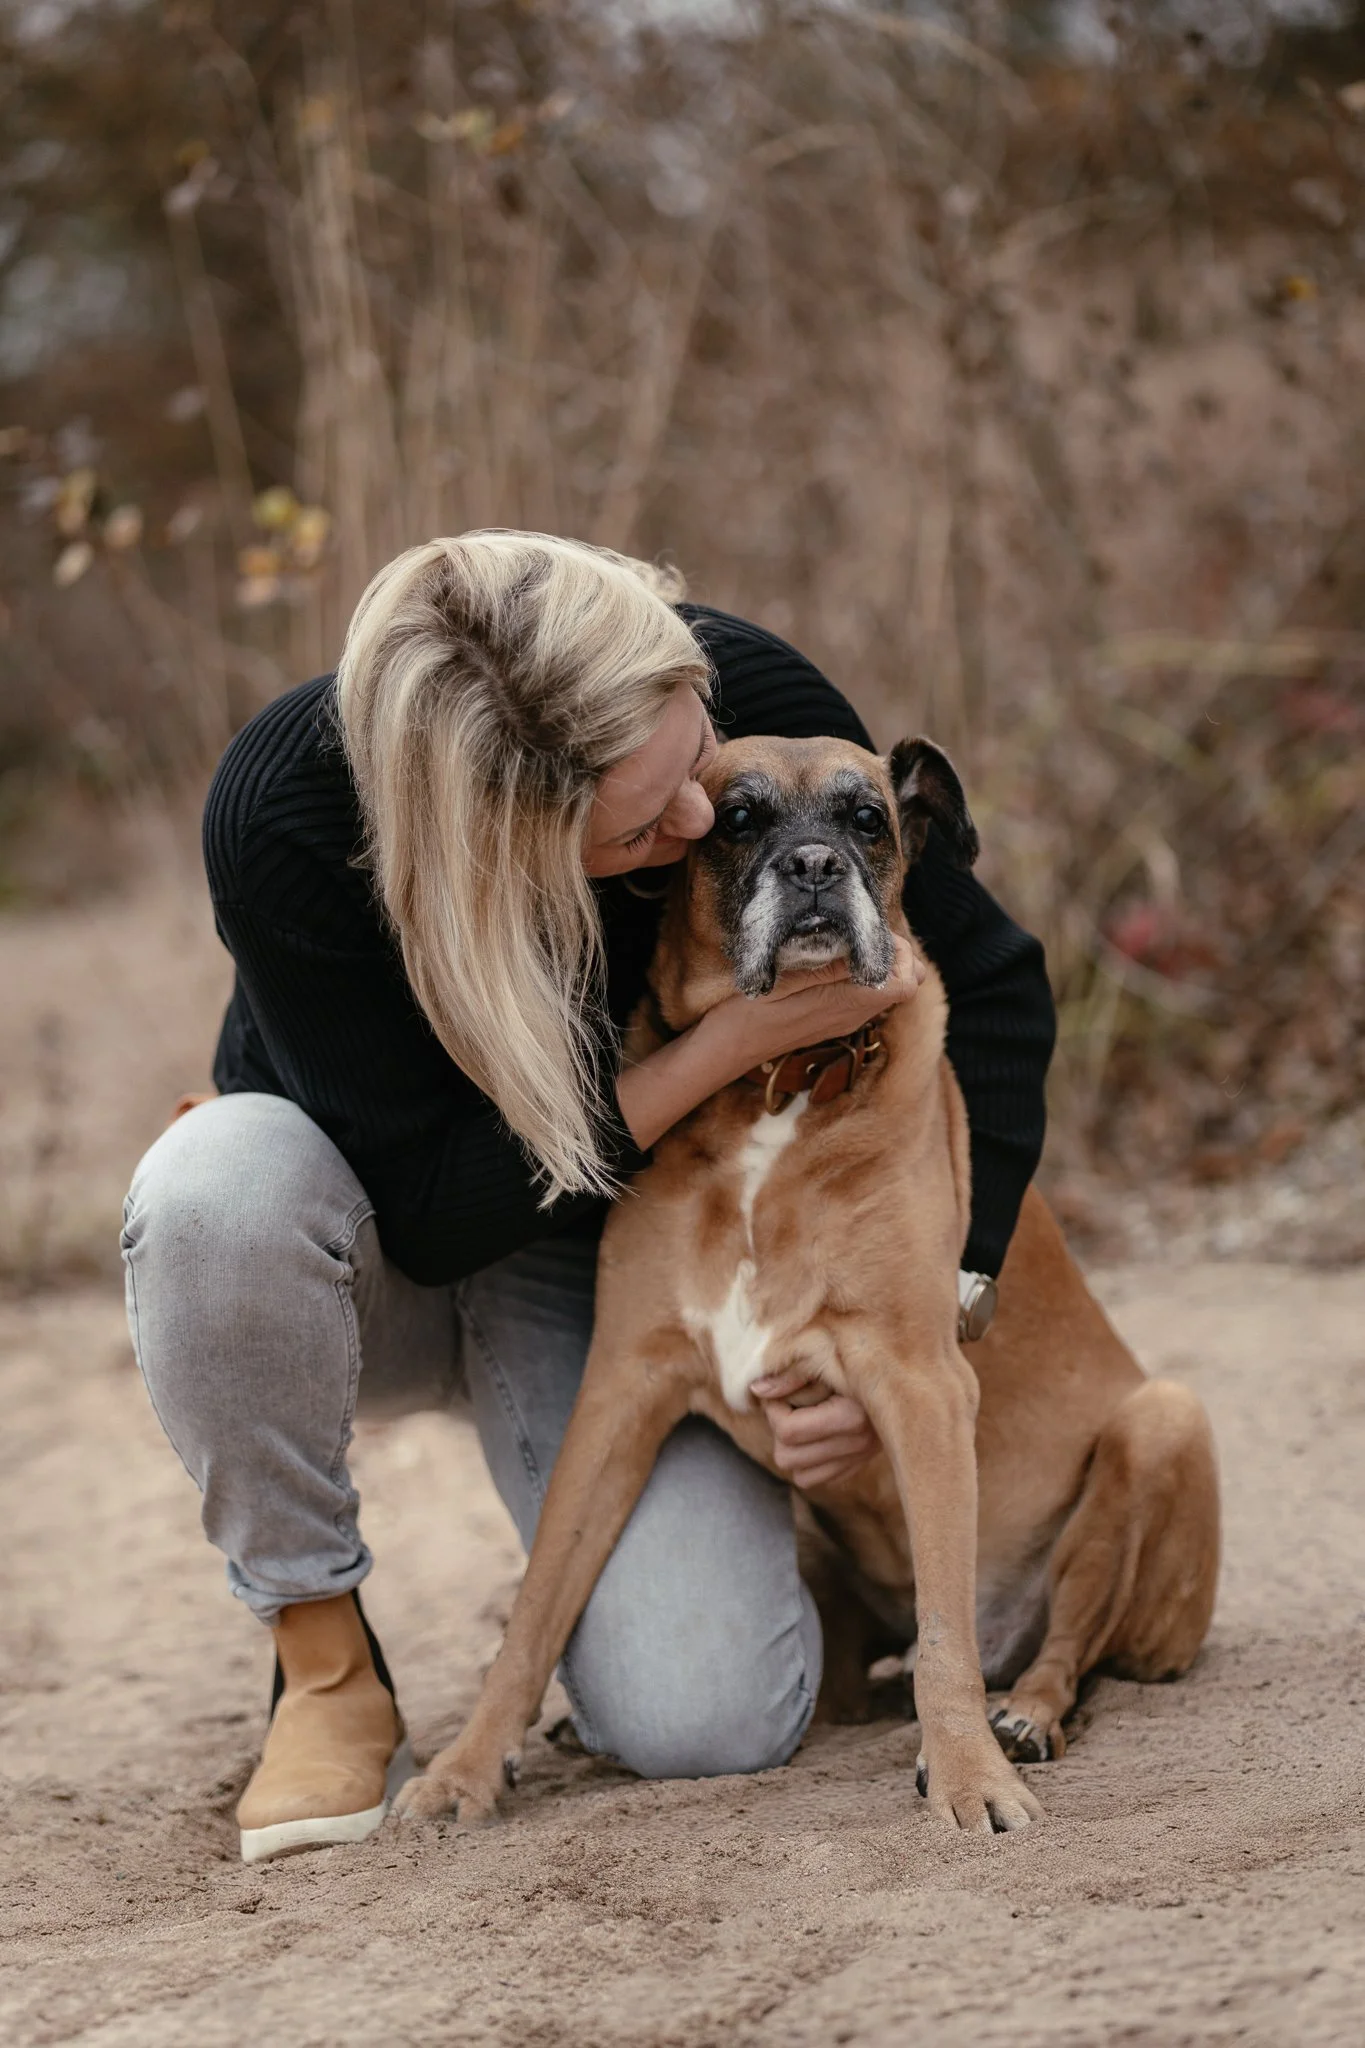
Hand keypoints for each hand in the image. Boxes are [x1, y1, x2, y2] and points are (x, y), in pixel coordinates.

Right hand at [616, 935, 923, 1153]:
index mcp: (848, 1004)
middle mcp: (853, 1016)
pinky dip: (863, 975)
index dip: (902, 954)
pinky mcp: (830, 1021)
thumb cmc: (748, 1013)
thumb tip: (867, 945)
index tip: (875, 931)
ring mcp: (843, 1021)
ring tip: (850, 939)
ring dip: (879, 964)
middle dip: (897, 956)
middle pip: (902, 986)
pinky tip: (835, 958)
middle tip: (867, 931)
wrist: (725, 1049)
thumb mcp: (785, 979)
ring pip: (885, 991)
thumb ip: (830, 965)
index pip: (907, 983)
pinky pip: (864, 996)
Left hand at [751, 1366, 879, 1488]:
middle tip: (789, 1405)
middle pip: (787, 1458)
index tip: (780, 1391)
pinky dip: (808, 1461)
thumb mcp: (826, 1358)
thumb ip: (791, 1375)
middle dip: (779, 1430)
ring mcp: (859, 1459)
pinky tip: (815, 1433)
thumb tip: (756, 1391)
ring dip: (792, 1449)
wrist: (901, 1379)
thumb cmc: (858, 1360)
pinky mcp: (858, 1465)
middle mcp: (857, 1444)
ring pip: (800, 1475)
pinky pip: (817, 1479)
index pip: (788, 1431)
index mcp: (851, 1416)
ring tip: (801, 1420)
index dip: (773, 1409)